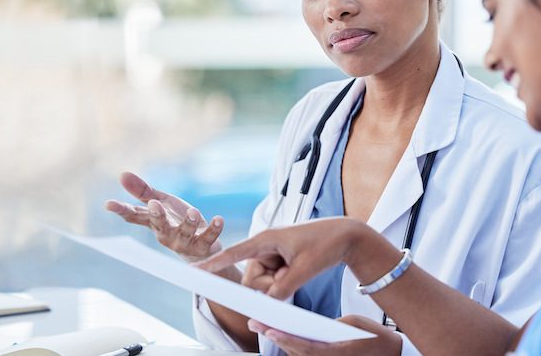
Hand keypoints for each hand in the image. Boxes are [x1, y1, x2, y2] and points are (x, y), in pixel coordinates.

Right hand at [105, 171, 222, 261]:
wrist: (202, 248)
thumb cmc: (177, 222)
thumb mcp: (162, 203)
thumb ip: (143, 191)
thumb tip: (122, 174)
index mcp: (154, 222)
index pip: (135, 216)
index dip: (122, 210)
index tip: (109, 204)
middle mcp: (166, 234)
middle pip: (159, 225)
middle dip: (157, 215)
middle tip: (154, 204)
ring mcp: (184, 242)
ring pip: (185, 233)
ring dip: (188, 223)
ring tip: (192, 211)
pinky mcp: (203, 246)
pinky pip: (208, 238)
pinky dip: (214, 229)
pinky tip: (218, 219)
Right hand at [196, 217, 372, 298]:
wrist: (345, 235)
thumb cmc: (325, 243)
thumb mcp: (304, 269)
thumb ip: (283, 289)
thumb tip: (267, 305)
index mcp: (266, 239)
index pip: (234, 253)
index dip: (214, 263)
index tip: (194, 270)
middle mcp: (264, 246)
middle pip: (252, 280)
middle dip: (270, 286)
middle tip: (292, 274)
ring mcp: (271, 255)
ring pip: (262, 284)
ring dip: (279, 285)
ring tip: (298, 269)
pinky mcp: (278, 262)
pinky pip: (272, 282)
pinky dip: (284, 283)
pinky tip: (297, 271)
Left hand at [248, 315, 401, 355]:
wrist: (392, 354)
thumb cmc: (375, 337)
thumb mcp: (352, 323)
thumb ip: (329, 325)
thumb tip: (309, 325)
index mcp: (336, 353)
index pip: (304, 347)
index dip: (285, 339)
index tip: (269, 329)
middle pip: (296, 352)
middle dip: (276, 337)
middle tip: (256, 323)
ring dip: (282, 343)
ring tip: (264, 327)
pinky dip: (294, 347)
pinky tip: (283, 336)